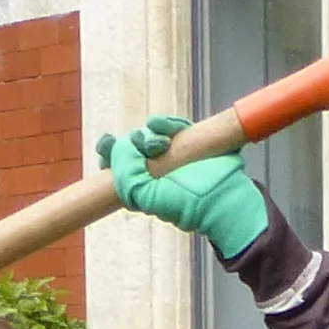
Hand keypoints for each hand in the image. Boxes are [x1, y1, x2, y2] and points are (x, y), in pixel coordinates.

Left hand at [102, 113, 270, 263]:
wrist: (221, 198)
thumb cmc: (185, 204)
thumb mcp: (145, 196)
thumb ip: (126, 174)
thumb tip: (123, 144)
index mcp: (142, 182)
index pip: (118, 163)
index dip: (110, 150)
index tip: (107, 143)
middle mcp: (155, 167)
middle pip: (133, 142)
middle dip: (133, 140)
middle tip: (146, 147)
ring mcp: (172, 153)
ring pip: (151, 131)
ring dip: (151, 132)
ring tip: (162, 143)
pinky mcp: (189, 140)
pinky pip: (172, 124)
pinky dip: (168, 124)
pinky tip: (170, 131)